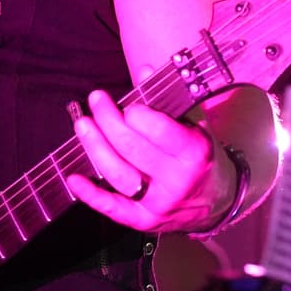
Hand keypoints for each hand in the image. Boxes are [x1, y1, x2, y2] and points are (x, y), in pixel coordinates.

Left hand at [65, 89, 233, 232]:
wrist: (216, 200)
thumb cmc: (199, 157)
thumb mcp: (193, 126)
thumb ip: (166, 101)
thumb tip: (143, 70)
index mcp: (194, 153)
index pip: (160, 131)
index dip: (138, 114)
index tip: (128, 104)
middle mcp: (177, 180)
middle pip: (132, 148)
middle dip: (108, 120)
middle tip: (96, 100)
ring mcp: (159, 203)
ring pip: (118, 174)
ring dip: (95, 147)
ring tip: (82, 124)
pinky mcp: (144, 220)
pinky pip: (113, 208)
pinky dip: (91, 194)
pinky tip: (74, 178)